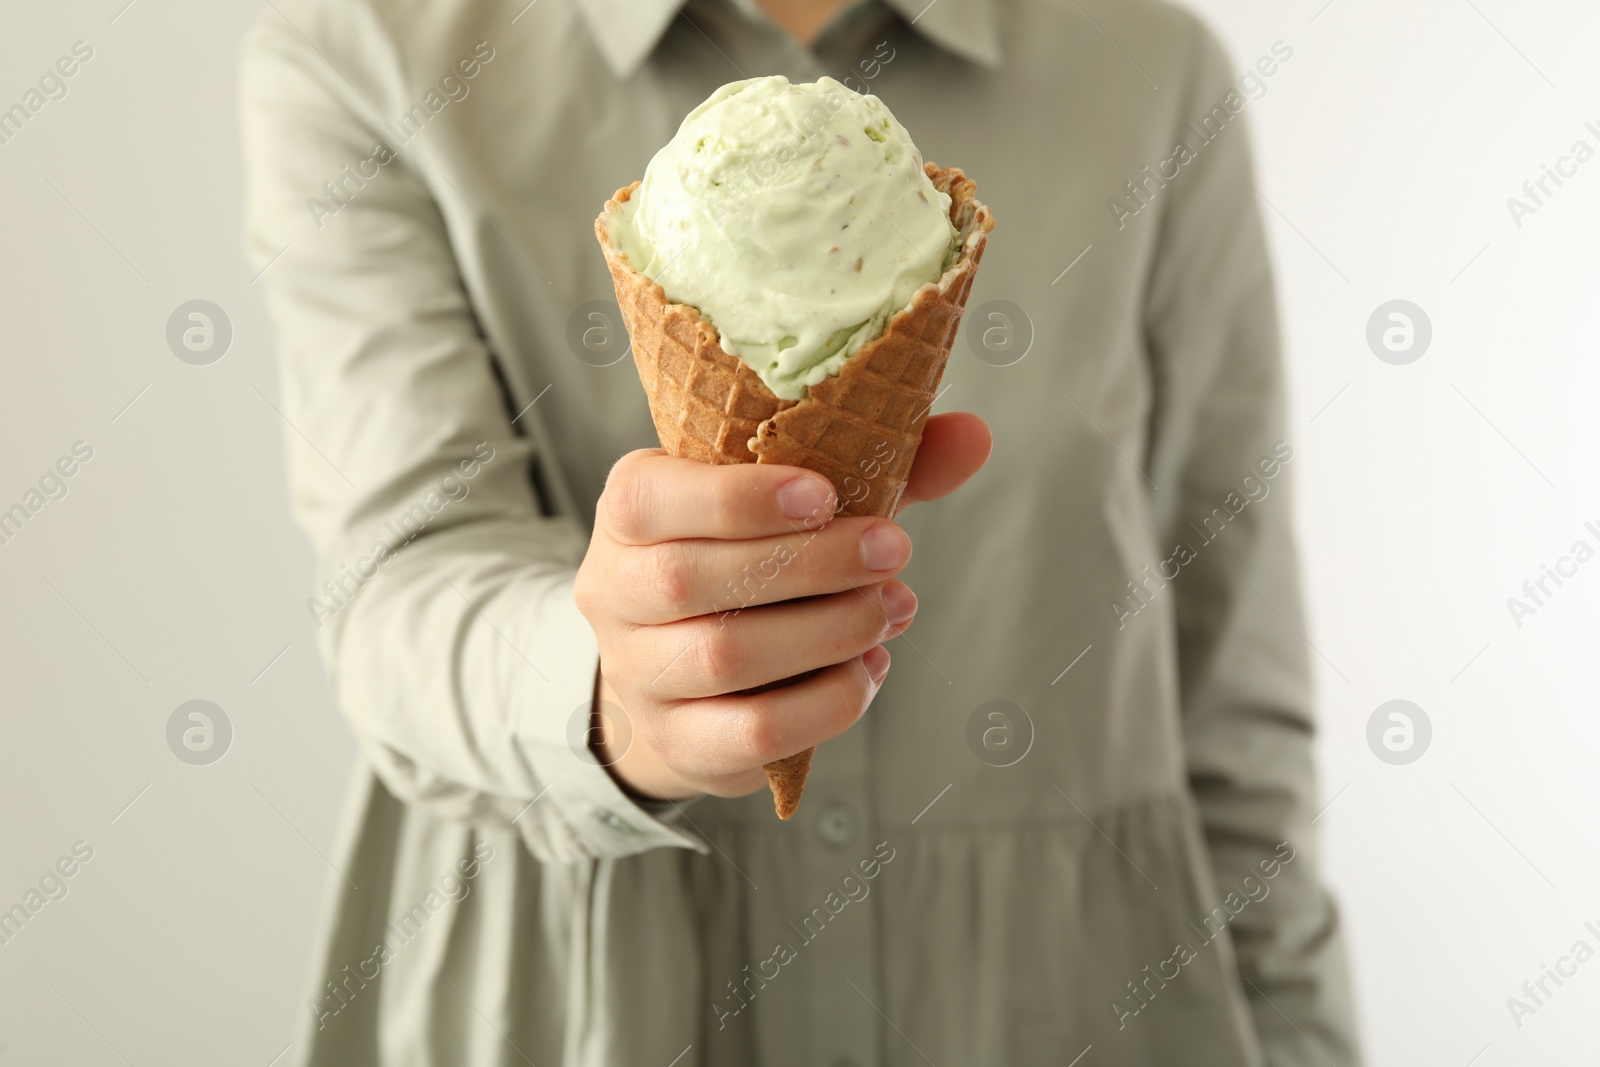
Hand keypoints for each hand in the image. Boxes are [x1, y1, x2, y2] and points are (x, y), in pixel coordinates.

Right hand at [574, 412, 991, 801]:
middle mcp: (613, 591)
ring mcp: (638, 675)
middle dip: (810, 563)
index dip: (736, 497)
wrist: (686, 676)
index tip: (825, 494)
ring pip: (725, 656)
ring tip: (891, 609)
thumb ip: (876, 465)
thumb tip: (974, 436)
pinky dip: (825, 703)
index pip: (651, 498)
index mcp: (629, 509)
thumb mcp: (799, 501)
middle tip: (894, 549)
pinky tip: (868, 672)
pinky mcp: (678, 743)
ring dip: (827, 631)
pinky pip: (753, 732)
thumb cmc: (752, 560)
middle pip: (693, 579)